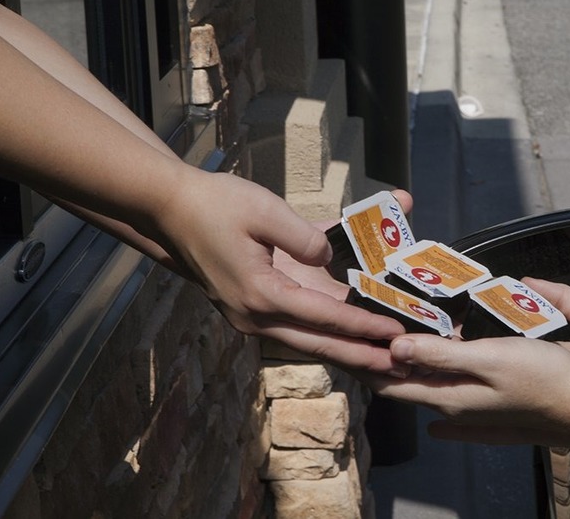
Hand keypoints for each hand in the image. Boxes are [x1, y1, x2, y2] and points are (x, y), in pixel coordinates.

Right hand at [154, 169, 411, 375]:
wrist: (170, 211)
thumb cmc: (216, 205)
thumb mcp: (265, 210)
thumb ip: (305, 237)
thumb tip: (330, 257)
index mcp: (261, 295)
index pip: (324, 317)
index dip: (362, 325)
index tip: (394, 332)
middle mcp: (257, 316)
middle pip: (319, 343)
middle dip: (361, 355)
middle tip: (399, 364)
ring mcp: (253, 317)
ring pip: (309, 340)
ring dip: (345, 348)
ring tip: (382, 359)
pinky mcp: (254, 308)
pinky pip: (297, 326)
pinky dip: (326, 331)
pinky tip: (352, 335)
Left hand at [367, 277, 569, 445]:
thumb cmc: (546, 382)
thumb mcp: (489, 360)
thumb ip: (440, 354)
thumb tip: (393, 347)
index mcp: (450, 399)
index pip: (392, 383)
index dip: (365, 363)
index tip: (342, 342)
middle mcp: (459, 409)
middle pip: (410, 385)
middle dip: (386, 362)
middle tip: (367, 332)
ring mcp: (480, 412)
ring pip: (434, 385)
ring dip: (416, 363)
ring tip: (401, 336)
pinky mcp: (500, 409)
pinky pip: (458, 392)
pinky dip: (443, 374)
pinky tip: (440, 373)